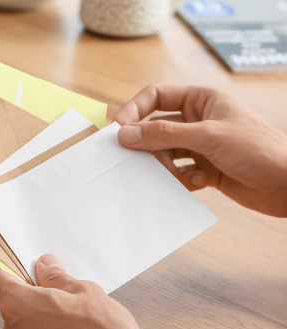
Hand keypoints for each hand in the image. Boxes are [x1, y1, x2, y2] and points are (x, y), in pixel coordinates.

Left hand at [0, 254, 141, 328]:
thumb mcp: (83, 291)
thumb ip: (57, 277)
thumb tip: (45, 267)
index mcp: (18, 305)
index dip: (7, 265)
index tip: (19, 261)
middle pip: (12, 300)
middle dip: (32, 290)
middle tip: (58, 286)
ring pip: (24, 321)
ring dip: (41, 312)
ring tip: (71, 312)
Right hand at [114, 85, 286, 216]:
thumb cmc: (258, 150)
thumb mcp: (208, 136)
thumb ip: (164, 134)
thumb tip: (126, 133)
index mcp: (202, 100)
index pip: (157, 97)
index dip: (135, 110)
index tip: (118, 128)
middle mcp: (198, 121)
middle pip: (157, 128)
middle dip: (147, 144)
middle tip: (134, 159)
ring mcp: (200, 146)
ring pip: (165, 153)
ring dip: (164, 166)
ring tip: (176, 174)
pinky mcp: (203, 169)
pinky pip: (178, 172)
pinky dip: (181, 180)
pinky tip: (198, 182)